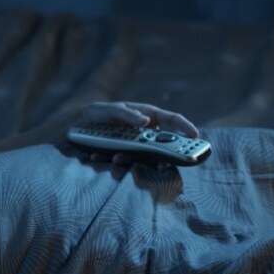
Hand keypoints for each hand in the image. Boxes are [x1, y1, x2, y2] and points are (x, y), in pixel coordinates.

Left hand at [77, 101, 199, 167]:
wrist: (78, 124)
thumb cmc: (100, 112)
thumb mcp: (112, 109)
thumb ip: (128, 114)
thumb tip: (146, 121)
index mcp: (148, 115)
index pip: (172, 120)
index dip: (186, 127)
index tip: (196, 135)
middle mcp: (145, 131)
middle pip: (163, 145)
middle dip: (165, 155)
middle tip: (162, 164)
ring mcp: (134, 144)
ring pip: (143, 156)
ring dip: (130, 159)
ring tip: (116, 157)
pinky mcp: (122, 153)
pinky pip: (122, 160)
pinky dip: (110, 159)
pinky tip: (95, 155)